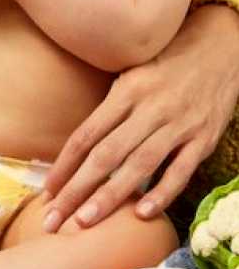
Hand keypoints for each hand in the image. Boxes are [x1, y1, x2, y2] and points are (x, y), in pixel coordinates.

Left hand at [42, 4, 238, 232]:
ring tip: (85, 222)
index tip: (46, 191)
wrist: (221, 46)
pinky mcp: (204, 139)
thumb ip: (110, 105)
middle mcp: (149, 108)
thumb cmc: (168, 61)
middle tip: (54, 219)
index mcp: (126, 91)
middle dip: (76, 190)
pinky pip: (180, 171)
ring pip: (138, 166)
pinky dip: (161, 193)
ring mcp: (178, 125)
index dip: (64, 165)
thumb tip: (79, 144)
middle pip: (105, 155)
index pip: (86, 134)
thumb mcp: (132, 71)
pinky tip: (140, 213)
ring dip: (109, 197)